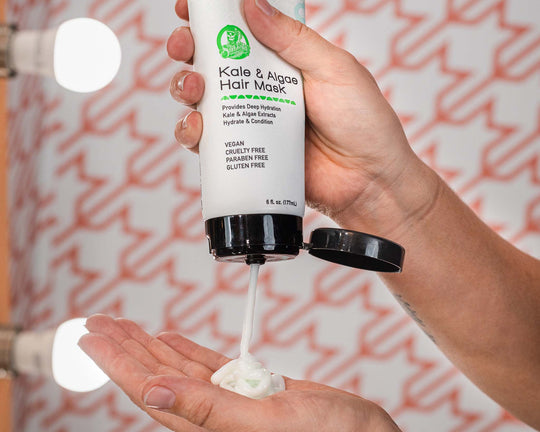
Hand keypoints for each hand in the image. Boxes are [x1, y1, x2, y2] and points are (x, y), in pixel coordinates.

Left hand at [80, 315, 401, 431]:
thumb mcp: (265, 421)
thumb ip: (207, 410)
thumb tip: (154, 392)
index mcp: (207, 425)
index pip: (149, 389)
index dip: (118, 363)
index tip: (92, 339)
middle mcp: (211, 413)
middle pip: (156, 375)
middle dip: (125, 347)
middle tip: (97, 323)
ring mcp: (230, 400)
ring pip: (178, 367)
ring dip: (150, 344)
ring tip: (124, 326)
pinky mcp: (251, 389)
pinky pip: (210, 366)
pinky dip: (188, 351)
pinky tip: (171, 340)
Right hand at [168, 0, 434, 235]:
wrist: (369, 181)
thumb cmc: (363, 123)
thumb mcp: (334, 70)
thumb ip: (294, 39)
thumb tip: (252, 4)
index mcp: (285, 62)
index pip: (243, 32)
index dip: (213, 18)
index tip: (189, 8)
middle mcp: (264, 90)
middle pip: (213, 64)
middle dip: (189, 49)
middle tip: (183, 46)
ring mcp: (253, 123)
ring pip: (204, 101)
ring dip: (185, 88)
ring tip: (193, 87)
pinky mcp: (248, 155)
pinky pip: (210, 143)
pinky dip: (193, 133)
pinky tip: (197, 127)